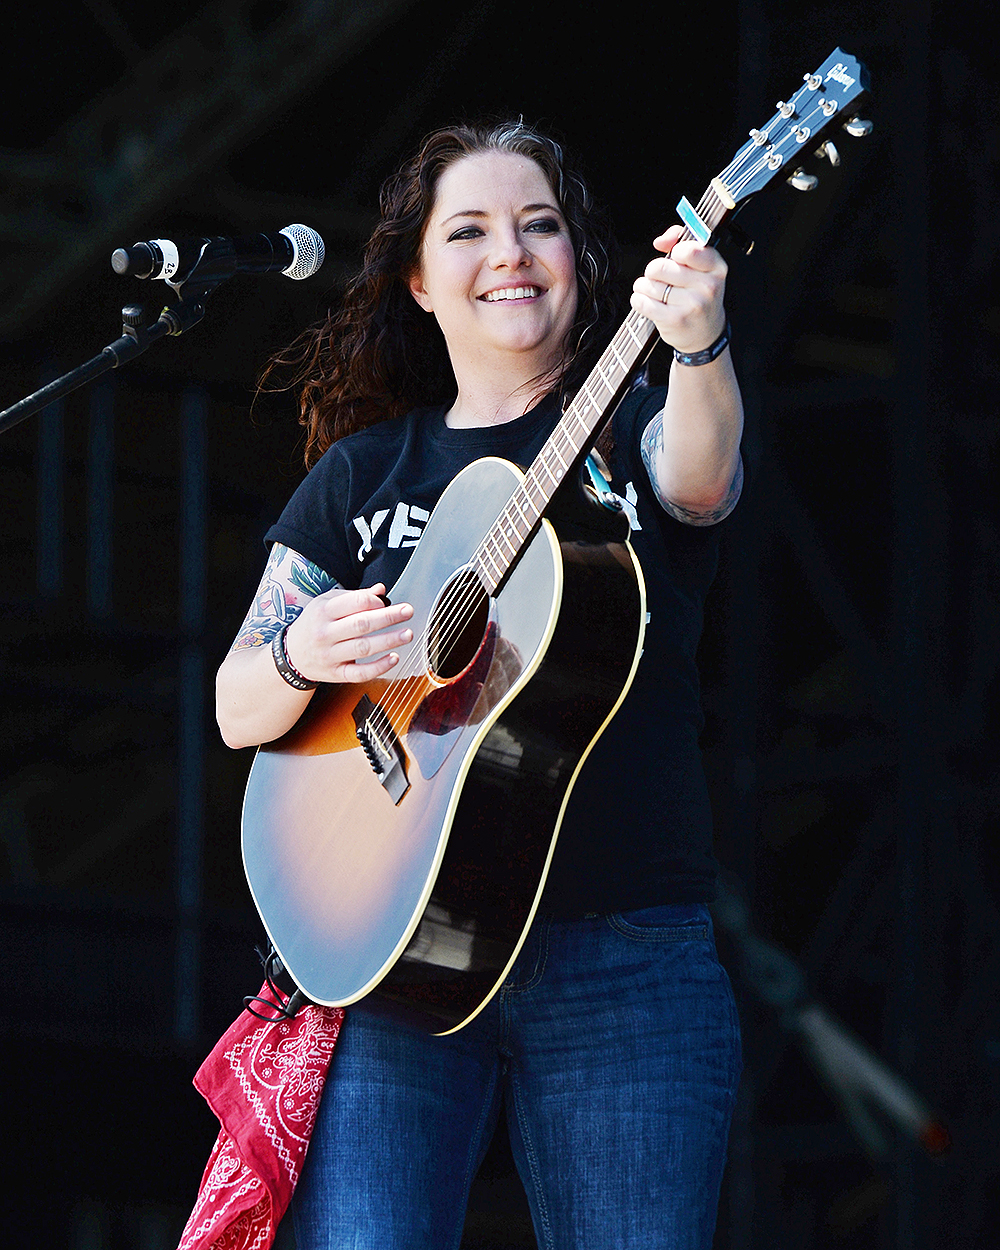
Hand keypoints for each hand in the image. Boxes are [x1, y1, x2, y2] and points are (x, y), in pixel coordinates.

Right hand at [283, 583, 413, 683]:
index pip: (354, 603)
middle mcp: (325, 633)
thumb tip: (380, 590)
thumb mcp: (326, 604)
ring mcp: (330, 655)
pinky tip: (394, 658)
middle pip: (362, 624)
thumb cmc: (313, 625)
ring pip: (363, 648)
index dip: (374, 601)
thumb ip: (354, 597)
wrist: (290, 655)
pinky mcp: (335, 674)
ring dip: (388, 641)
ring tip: (407, 634)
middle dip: (388, 617)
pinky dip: (378, 667)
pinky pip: (359, 672)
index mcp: (323, 611)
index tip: (386, 601)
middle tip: (407, 612)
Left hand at [629, 224, 727, 354]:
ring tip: (655, 292)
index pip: (687, 250)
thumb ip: (680, 242)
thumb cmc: (698, 294)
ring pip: (649, 284)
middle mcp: (708, 286)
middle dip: (653, 271)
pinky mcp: (675, 320)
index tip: (675, 258)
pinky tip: (647, 301)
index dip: (674, 252)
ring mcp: (692, 305)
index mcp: (716, 267)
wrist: (705, 333)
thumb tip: (660, 241)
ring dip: (644, 286)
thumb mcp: (699, 266)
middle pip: (660, 267)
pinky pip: (642, 302)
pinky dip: (638, 299)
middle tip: (660, 279)